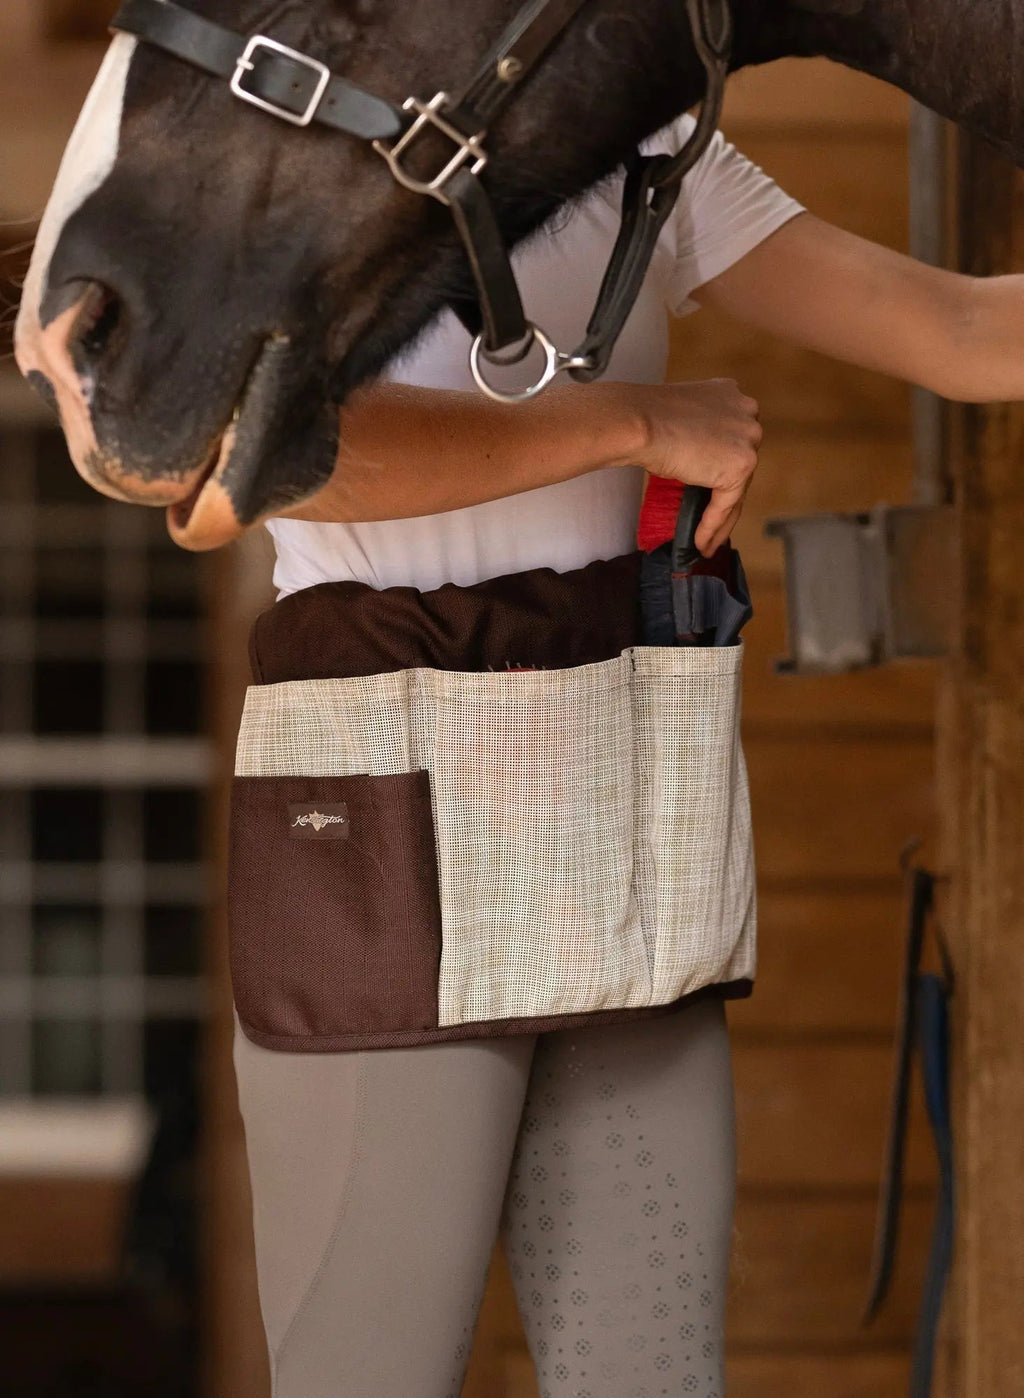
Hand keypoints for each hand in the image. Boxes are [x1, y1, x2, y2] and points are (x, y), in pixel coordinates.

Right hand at [630, 378, 761, 554]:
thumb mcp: (681, 417)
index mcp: (732, 395)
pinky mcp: (740, 467)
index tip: (712, 487)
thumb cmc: (646, 418)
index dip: (721, 467)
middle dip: (725, 496)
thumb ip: (699, 432)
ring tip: (706, 543)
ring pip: (737, 490)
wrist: (639, 422)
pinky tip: (701, 543)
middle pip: (739, 466)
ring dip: (720, 520)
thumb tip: (697, 461)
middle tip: (712, 522)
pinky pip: (727, 505)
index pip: (733, 440)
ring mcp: (748, 440)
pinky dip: (713, 526)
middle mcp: (748, 414)